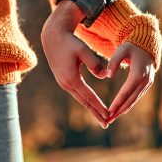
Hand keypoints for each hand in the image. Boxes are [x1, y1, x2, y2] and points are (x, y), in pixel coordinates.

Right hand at [41, 0, 108, 128]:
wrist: (53, 37)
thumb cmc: (69, 42)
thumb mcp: (83, 50)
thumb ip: (94, 64)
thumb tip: (104, 76)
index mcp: (71, 78)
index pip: (89, 97)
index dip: (99, 107)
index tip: (108, 115)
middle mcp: (66, 83)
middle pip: (84, 102)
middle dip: (95, 113)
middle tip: (106, 124)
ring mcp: (63, 82)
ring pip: (80, 99)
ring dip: (91, 108)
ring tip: (101, 117)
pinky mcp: (63, 80)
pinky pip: (77, 93)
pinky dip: (85, 100)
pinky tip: (91, 104)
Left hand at [107, 42, 154, 123]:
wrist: (146, 45)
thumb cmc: (132, 46)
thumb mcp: (122, 49)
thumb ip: (114, 61)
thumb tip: (108, 76)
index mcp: (139, 73)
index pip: (126, 91)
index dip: (118, 102)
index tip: (109, 111)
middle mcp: (145, 80)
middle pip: (131, 99)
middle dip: (119, 111)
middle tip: (108, 120)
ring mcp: (147, 83)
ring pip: (134, 100)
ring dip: (123, 110)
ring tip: (112, 118)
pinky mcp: (147, 84)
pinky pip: (136, 96)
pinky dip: (128, 104)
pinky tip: (121, 111)